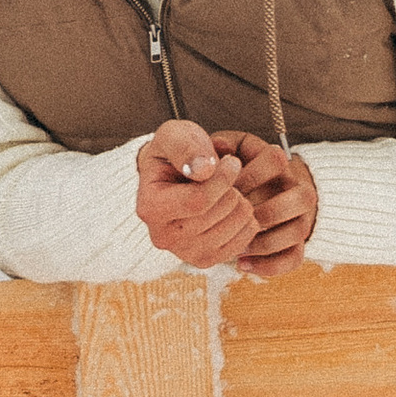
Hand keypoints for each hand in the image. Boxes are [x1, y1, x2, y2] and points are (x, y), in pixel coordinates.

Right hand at [135, 120, 261, 269]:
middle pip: (218, 214)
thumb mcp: (173, 136)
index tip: (233, 160)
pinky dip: (246, 222)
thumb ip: (185, 146)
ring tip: (229, 190)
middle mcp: (163, 237)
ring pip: (233, 228)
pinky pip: (242, 242)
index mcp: (149, 208)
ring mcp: (184, 253)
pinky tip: (234, 206)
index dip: (223, 178)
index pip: (198, 200)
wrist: (171, 178)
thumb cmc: (173, 154)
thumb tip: (204, 169)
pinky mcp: (205, 260)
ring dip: (240, 203)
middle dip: (232, 189)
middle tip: (226, 176)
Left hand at [217, 133, 318, 279]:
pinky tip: (242, 263)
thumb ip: (223, 145)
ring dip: (266, 242)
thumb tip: (217, 146)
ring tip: (238, 246)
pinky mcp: (297, 243)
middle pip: (300, 199)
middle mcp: (298, 189)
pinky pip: (294, 259)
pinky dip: (269, 265)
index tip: (228, 186)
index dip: (251, 174)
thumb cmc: (239, 166)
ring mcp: (301, 218)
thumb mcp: (231, 150)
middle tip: (235, 220)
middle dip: (264, 211)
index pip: (278, 161)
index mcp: (281, 163)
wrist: (263, 187)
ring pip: (298, 232)